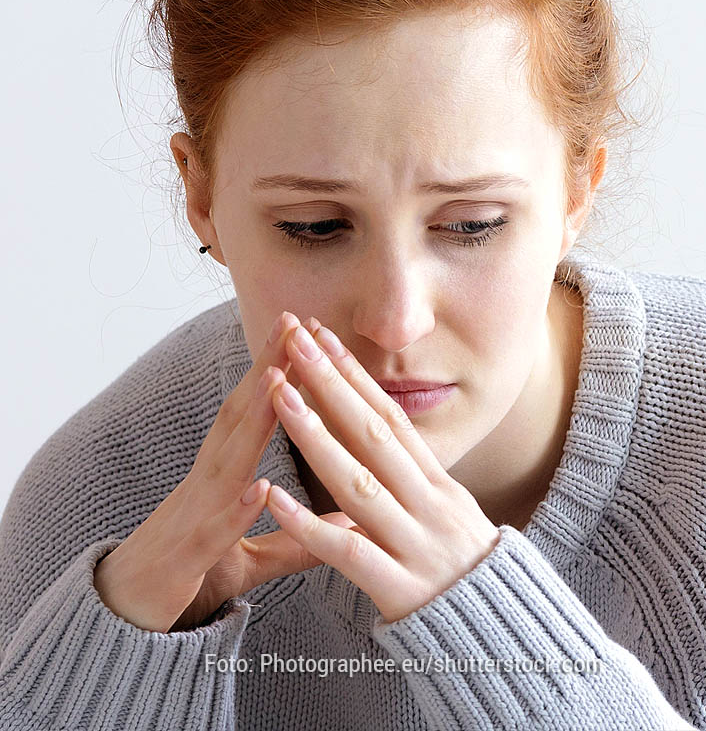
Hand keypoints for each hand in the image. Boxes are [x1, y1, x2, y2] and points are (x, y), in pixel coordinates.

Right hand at [94, 311, 357, 632]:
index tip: (306, 335)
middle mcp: (208, 485)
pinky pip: (212, 533)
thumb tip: (347, 525)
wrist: (121, 619)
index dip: (279, 374)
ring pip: (225, 461)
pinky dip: (237, 511)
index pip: (253, 416)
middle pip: (238, 418)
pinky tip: (260, 489)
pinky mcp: (185, 561)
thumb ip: (295, 539)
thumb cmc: (189, 574)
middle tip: (293, 322)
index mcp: (224, 477)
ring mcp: (193, 517)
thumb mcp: (251, 556)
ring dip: (253, 419)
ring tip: (280, 379)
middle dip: (266, 369)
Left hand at [264, 314, 501, 623]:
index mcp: (438, 482)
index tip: (324, 339)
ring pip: (358, 482)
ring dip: (316, 436)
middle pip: (373, 435)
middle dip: (331, 384)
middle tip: (295, 342)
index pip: (391, 417)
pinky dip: (309, 524)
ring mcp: (414, 543)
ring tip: (280, 397)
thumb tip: (383, 429)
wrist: (504, 636)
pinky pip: (347, 551)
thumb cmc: (466, 567)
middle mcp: (429, 503)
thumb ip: (414, 472)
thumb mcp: (448, 509)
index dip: (356, 376)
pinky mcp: (398, 587)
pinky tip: (274, 498)